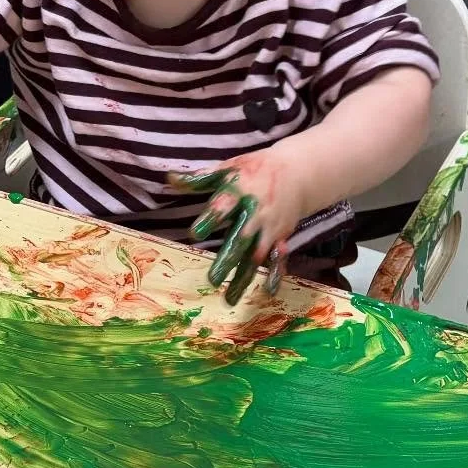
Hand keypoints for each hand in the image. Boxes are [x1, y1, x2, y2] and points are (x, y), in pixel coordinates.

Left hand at [174, 144, 312, 304]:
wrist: (298, 172)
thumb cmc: (254, 170)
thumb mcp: (227, 168)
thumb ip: (199, 179)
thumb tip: (169, 179)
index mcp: (239, 193)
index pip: (222, 207)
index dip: (209, 220)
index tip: (194, 234)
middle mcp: (255, 213)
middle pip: (240, 237)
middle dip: (228, 258)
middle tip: (212, 279)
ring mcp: (269, 227)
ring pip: (256, 255)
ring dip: (244, 277)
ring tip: (229, 299)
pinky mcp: (280, 236)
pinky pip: (277, 258)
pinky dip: (276, 274)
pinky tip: (268, 292)